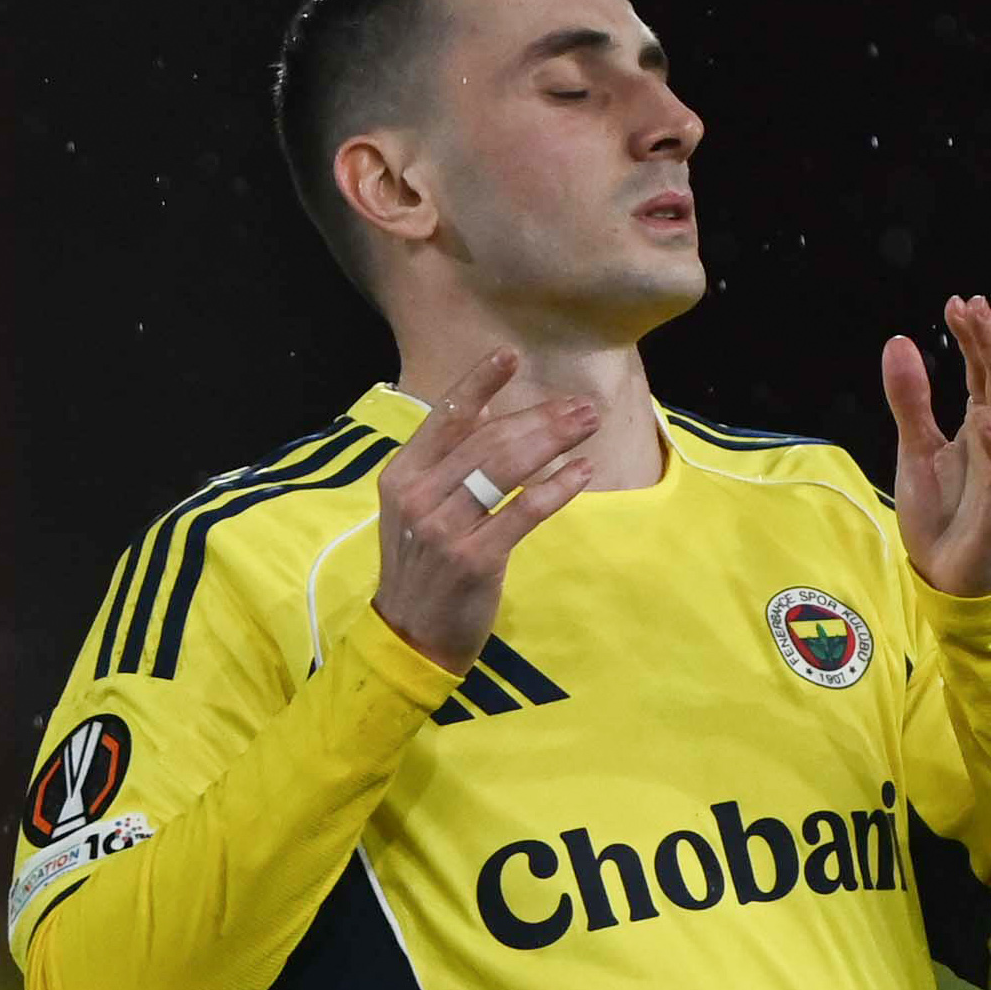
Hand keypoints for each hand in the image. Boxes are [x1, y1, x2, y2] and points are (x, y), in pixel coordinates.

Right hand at [373, 351, 599, 670]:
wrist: (410, 636)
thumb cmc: (421, 566)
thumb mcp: (415, 507)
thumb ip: (444, 459)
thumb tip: (481, 403)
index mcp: (402, 476)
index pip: (446, 417)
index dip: (479, 381)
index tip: (510, 354)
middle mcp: (419, 497)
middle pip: (488, 440)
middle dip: (539, 417)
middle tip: (581, 405)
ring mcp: (445, 529)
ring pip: (507, 469)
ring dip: (554, 441)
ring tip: (588, 424)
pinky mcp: (476, 559)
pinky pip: (524, 512)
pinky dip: (558, 488)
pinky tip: (583, 471)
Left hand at [881, 292, 990, 597]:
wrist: (946, 581)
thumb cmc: (941, 515)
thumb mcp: (916, 449)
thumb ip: (910, 400)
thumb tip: (898, 340)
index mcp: (983, 428)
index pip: (983, 373)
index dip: (974, 337)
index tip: (959, 302)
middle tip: (979, 308)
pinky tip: (985, 423)